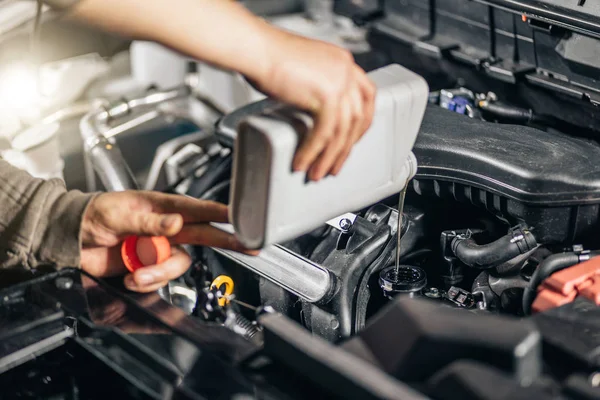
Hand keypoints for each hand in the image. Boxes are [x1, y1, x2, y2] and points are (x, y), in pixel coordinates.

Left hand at [80, 191, 254, 292]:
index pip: (199, 209)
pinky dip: (146, 282)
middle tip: (249, 247)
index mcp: (162, 208)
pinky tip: (130, 276)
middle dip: (227, 241)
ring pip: (178, 264)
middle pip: (205, 235)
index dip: (222, 213)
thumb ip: (149, 220)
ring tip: (136, 274)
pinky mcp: (148, 267)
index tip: (242, 217)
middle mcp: (166, 228)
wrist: (72, 239)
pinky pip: (160, 279)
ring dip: (159, 273)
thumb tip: (175, 223)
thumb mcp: (119, 213)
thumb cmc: (93, 214)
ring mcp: (158, 249)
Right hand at [252, 30, 376, 180]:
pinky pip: (324, 133)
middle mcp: (345, 70)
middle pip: (358, 118)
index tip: (351, 140)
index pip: (366, 96)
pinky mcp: (326, 95)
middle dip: (346, 147)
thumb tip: (313, 113)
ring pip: (342, 130)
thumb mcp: (303, 70)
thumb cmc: (266, 56)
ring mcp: (339, 82)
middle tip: (334, 165)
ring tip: (317, 171)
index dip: (361, 123)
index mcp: (342, 62)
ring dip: (329, 156)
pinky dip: (312, 151)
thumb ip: (315, 88)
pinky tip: (302, 161)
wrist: (255, 49)